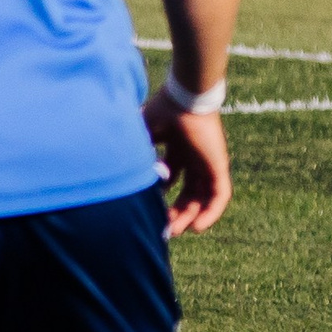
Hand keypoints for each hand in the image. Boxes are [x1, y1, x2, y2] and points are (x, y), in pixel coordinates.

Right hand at [144, 91, 230, 235]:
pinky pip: (219, 196)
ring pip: (202, 197)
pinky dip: (210, 213)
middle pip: (187, 191)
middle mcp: (193, 156)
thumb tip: (112, 174)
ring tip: (174, 232)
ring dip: (190, 216)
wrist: (184, 99)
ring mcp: (208, 162)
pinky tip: (197, 228)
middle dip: (174, 211)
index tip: (147, 208)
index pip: (171, 176)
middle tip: (161, 228)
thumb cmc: (161, 112)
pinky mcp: (219, 166)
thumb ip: (132, 155)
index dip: (159, 194)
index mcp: (176, 146)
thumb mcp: (140, 138)